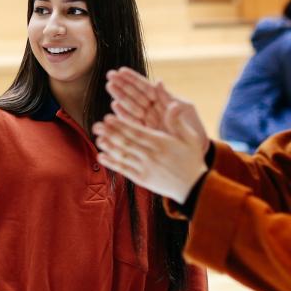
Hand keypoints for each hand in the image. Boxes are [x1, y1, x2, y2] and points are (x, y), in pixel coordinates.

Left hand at [92, 68, 208, 203]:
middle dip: (110, 133)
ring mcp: (145, 168)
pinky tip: (101, 156)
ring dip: (108, 147)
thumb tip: (174, 103)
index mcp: (161, 143)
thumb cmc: (191, 159)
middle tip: (96, 125)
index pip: (136, 132)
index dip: (121, 124)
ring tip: (97, 138)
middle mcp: (150, 155)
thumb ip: (177, 121)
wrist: (194, 187)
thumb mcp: (190, 138)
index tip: (108, 117)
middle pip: (126, 142)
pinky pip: (124, 170)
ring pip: (123, 155)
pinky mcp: (142, 179)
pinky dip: (112, 163)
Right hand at [104, 68, 207, 155]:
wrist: (198, 147)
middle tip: (110, 75)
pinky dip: (123, 114)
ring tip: (110, 86)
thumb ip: (169, 97)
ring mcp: (148, 120)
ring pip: (131, 106)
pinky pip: (132, 122)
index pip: (145, 86)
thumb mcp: (184, 109)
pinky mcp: (144, 132)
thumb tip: (158, 81)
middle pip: (135, 95)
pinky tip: (114, 105)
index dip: (133, 79)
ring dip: (120, 96)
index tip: (121, 70)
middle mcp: (153, 109)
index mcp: (162, 100)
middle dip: (122, 85)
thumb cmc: (192, 126)